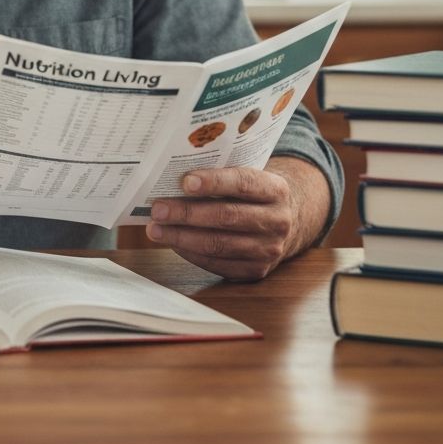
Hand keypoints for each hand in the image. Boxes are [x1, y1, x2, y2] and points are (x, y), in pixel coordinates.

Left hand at [146, 158, 328, 280]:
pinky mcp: (255, 270)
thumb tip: (174, 175)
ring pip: (219, 244)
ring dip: (182, 237)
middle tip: (158, 209)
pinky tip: (173, 243)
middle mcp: (277, 221)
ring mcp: (269, 250)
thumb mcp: (249, 175)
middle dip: (187, 213)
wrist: (286, 221)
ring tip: (156, 229)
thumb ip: (222, 173)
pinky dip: (190, 253)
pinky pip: (217, 263)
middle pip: (227, 216)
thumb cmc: (252, 193)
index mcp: (276, 189)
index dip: (213, 182)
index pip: (243, 183)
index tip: (184, 181)